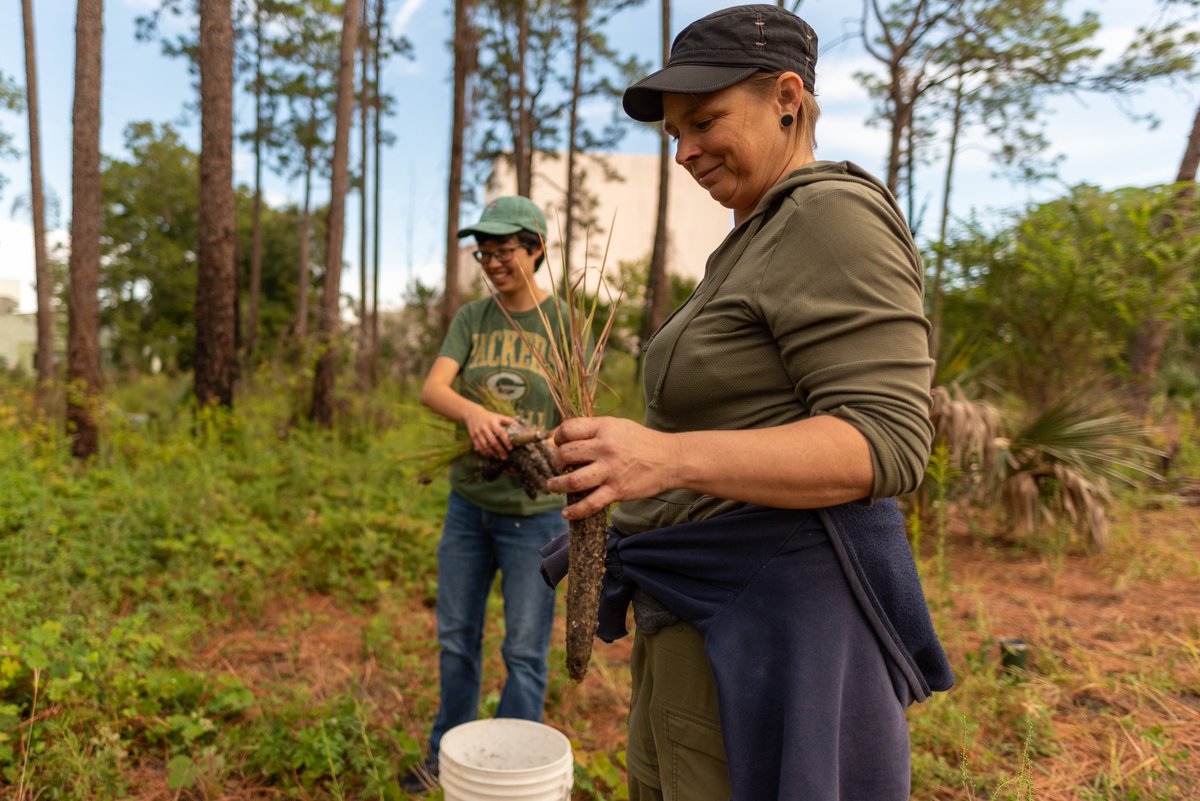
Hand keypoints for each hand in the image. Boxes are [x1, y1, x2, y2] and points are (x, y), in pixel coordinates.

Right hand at [463, 407, 514, 459]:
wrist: (473, 414)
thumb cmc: (490, 417)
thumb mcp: (499, 416)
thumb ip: (510, 422)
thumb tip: (521, 428)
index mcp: (493, 423)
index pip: (501, 433)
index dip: (506, 441)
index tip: (511, 448)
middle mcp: (485, 428)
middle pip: (493, 442)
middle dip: (500, 451)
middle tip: (506, 457)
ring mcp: (478, 433)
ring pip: (485, 446)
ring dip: (492, 453)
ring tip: (498, 457)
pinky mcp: (473, 436)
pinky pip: (479, 447)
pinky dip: (484, 452)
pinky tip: (490, 455)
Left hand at [546, 417, 680, 519]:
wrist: (671, 459)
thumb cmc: (643, 442)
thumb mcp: (619, 426)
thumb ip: (596, 431)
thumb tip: (568, 439)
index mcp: (604, 428)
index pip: (568, 429)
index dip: (557, 437)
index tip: (557, 444)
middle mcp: (605, 447)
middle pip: (566, 454)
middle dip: (556, 462)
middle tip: (557, 466)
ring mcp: (611, 470)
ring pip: (572, 480)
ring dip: (556, 485)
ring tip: (552, 486)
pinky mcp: (617, 490)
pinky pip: (590, 503)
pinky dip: (575, 511)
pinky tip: (566, 513)